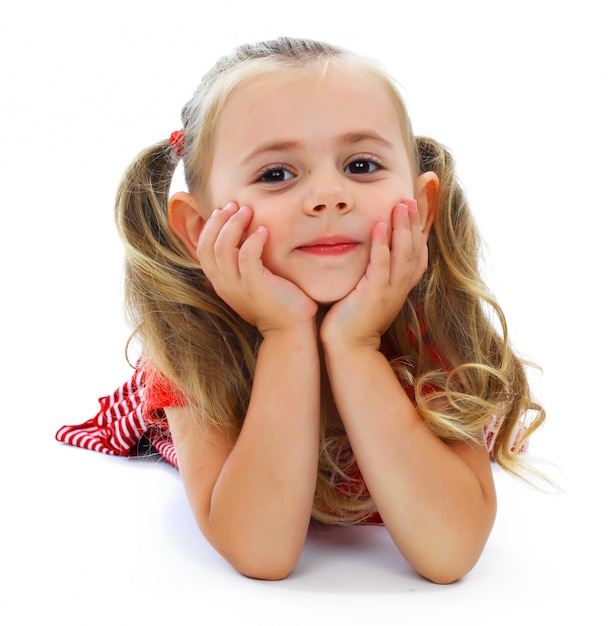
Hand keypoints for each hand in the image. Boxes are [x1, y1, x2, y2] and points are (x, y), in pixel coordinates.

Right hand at [196, 202, 317, 335]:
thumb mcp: (250, 281)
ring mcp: (238, 286)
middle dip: (220, 221)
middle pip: (208, 245)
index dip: (210, 226)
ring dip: (234, 225)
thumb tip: (239, 237)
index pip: (202, 249)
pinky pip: (247, 257)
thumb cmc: (275, 299)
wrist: (290, 327)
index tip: (225, 210)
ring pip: (223, 248)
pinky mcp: (255, 286)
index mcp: (219, 281)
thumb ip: (241, 262)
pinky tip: (263, 230)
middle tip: (236, 206)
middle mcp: (223, 284)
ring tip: (248, 212)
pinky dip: (253, 240)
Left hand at [320, 200, 426, 349]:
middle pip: (417, 243)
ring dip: (404, 226)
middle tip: (424, 186)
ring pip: (404, 252)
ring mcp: (391, 289)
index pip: (420, 241)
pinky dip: (381, 246)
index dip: (426, 216)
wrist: (350, 345)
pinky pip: (380, 266)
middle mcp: (403, 281)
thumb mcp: (373, 284)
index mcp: (405, 277)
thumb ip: (378, 262)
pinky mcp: (374, 294)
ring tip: (403, 202)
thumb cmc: (356, 312)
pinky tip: (379, 226)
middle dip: (420, 214)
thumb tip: (376, 237)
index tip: (429, 188)